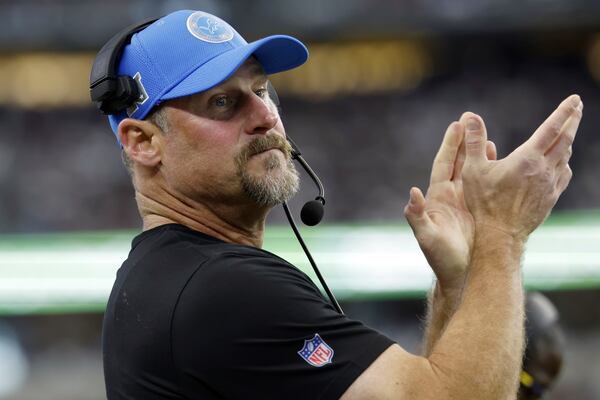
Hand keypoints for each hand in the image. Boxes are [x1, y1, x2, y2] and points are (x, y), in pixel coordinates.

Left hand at [404, 117, 496, 291]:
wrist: (461, 276)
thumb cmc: (441, 259)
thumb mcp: (427, 237)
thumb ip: (416, 216)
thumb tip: (412, 193)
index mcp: (438, 198)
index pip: (443, 164)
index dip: (450, 145)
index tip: (456, 125)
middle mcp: (452, 196)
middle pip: (459, 162)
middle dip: (465, 142)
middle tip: (472, 120)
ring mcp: (468, 203)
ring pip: (475, 173)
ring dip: (481, 156)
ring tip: (488, 138)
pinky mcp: (482, 212)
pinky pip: (488, 188)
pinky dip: (493, 174)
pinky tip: (502, 164)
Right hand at [461, 95, 582, 240]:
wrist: (500, 234)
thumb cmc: (484, 202)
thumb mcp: (472, 169)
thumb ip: (473, 141)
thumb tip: (470, 116)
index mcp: (527, 159)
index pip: (551, 128)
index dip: (564, 111)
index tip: (575, 99)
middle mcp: (544, 169)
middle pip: (565, 139)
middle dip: (573, 120)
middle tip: (579, 107)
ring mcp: (550, 184)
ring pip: (565, 156)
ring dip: (567, 141)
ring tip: (567, 132)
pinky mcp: (551, 198)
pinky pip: (564, 174)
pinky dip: (564, 162)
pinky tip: (561, 162)